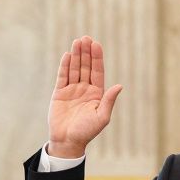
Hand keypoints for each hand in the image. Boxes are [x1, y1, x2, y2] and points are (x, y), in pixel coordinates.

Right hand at [46, 36, 122, 158]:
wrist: (67, 141)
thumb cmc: (87, 132)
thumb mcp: (101, 117)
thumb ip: (109, 100)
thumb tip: (119, 86)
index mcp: (96, 94)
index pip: (97, 72)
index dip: (97, 58)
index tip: (96, 44)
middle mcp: (85, 89)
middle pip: (86, 67)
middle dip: (86, 52)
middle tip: (86, 38)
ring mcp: (72, 90)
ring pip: (74, 69)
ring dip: (76, 55)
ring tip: (77, 41)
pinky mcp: (60, 93)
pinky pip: (63, 76)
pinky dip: (65, 66)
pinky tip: (67, 55)